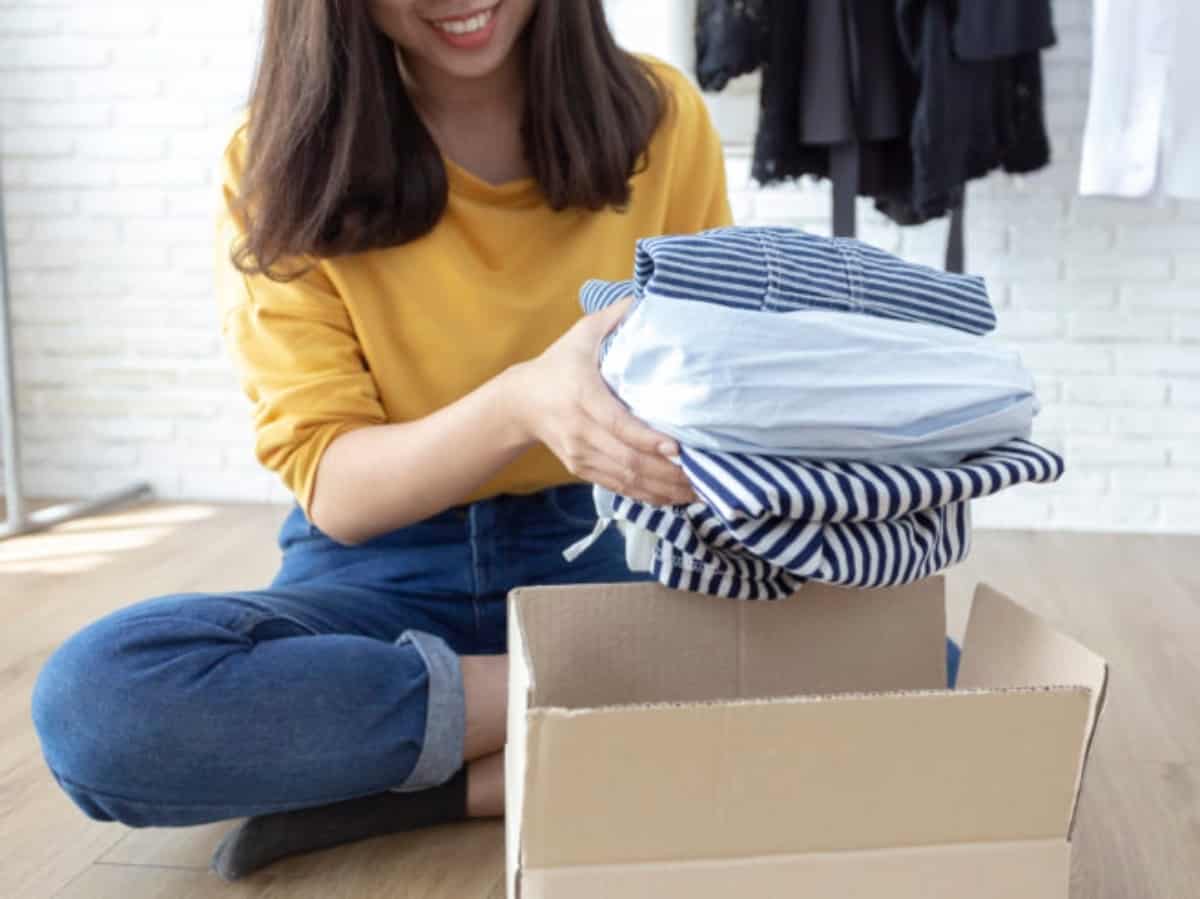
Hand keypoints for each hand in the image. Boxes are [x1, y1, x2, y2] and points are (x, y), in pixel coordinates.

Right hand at [508, 297, 695, 506]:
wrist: (520, 403)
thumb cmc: (559, 363)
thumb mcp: (581, 333)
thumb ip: (615, 316)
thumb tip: (648, 297)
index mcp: (582, 396)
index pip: (616, 423)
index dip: (646, 439)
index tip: (677, 447)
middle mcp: (581, 431)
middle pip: (627, 460)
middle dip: (667, 473)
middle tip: (704, 476)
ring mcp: (581, 454)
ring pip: (626, 480)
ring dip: (664, 490)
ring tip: (699, 492)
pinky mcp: (583, 469)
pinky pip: (620, 488)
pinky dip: (649, 496)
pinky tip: (676, 497)